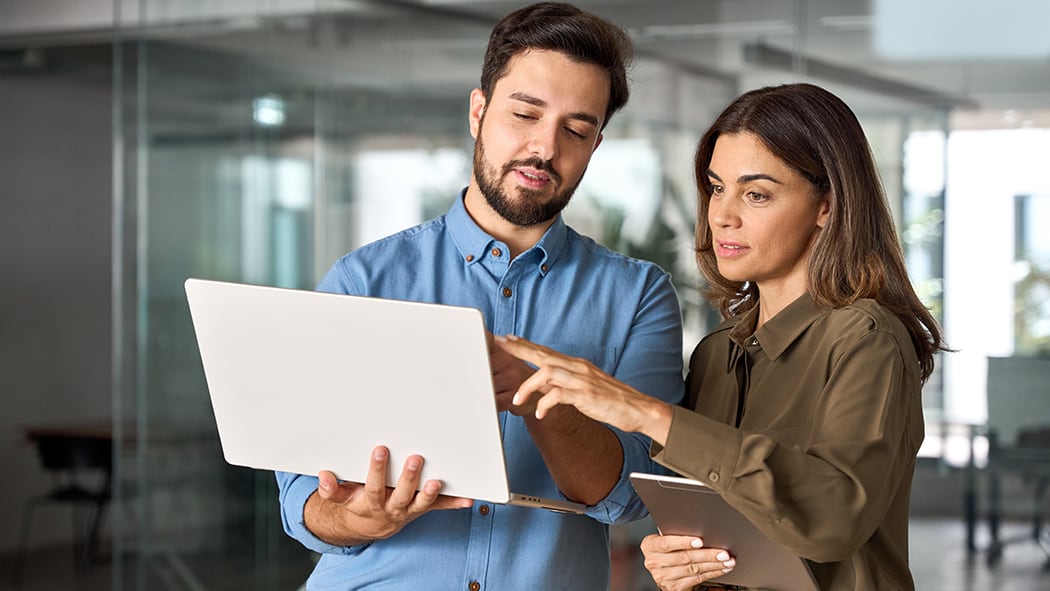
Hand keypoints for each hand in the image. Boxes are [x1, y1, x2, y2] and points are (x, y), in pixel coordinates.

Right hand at [310, 445, 472, 544]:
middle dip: (408, 477)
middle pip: (401, 494)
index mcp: (371, 502)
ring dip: (431, 493)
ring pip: (421, 503)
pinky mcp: (422, 509)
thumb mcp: (341, 498)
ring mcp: (410, 509)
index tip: (380, 449)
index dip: (376, 469)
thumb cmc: (358, 502)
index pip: (373, 486)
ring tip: (437, 481)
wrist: (370, 524)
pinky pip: (440, 507)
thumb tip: (323, 477)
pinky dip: (454, 503)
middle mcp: (392, 507)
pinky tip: (469, 498)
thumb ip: (332, 489)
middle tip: (416, 458)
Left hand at [494, 334, 671, 441]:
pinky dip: (545, 403)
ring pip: (547, 372)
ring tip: (517, 399)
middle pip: (543, 354)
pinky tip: (540, 413)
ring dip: (528, 385)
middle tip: (499, 345)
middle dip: (519, 349)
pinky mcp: (586, 395)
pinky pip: (559, 395)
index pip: (546, 350)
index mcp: (576, 365)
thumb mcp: (584, 387)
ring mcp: (582, 380)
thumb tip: (543, 385)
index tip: (507, 339)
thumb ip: (564, 383)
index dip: (525, 344)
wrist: (638, 408)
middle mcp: (577, 368)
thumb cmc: (611, 400)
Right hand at [640, 534, 735, 590]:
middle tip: (723, 552)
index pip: (666, 543)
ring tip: (727, 560)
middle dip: (706, 555)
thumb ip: (674, 532)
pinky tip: (721, 568)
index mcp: (650, 546)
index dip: (683, 542)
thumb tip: (696, 523)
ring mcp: (663, 577)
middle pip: (684, 558)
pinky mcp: (674, 587)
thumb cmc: (668, 548)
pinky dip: (712, 573)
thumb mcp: (665, 538)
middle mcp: (654, 562)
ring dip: (713, 565)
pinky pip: (697, 579)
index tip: (700, 541)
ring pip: (693, 569)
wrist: (663, 570)